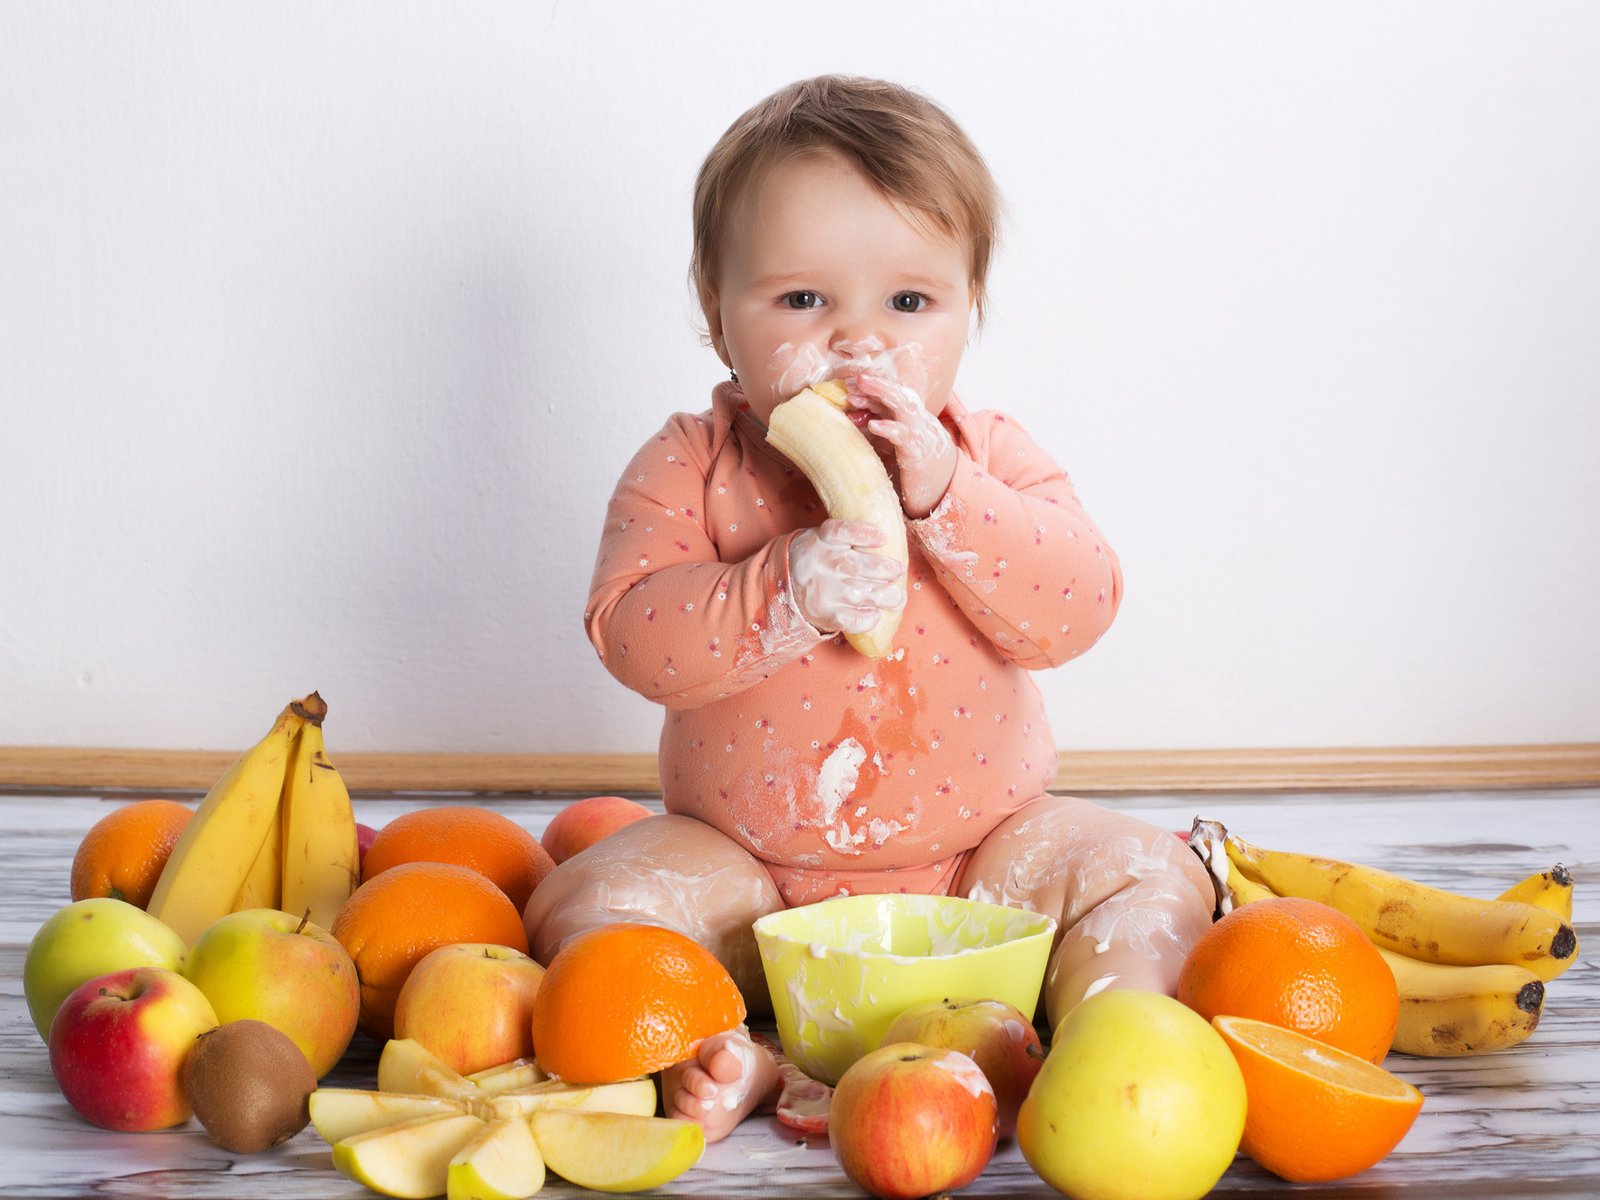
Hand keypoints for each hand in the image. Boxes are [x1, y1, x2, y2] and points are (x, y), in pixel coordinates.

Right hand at [789, 520, 905, 634]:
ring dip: (882, 596)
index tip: (883, 537)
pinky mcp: (824, 613)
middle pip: (855, 566)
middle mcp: (820, 564)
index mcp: (821, 540)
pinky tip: (876, 613)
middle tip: (897, 570)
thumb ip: (851, 538)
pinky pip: (850, 619)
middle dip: (882, 569)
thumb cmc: (818, 558)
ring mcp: (822, 591)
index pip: (840, 532)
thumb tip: (891, 543)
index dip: (863, 534)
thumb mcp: (825, 539)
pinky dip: (867, 618)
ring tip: (898, 597)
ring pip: (857, 594)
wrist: (785, 584)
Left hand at [849, 374, 957, 518]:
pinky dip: (889, 428)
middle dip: (876, 384)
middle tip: (854, 379)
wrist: (943, 486)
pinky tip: (874, 425)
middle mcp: (915, 419)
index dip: (871, 388)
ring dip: (881, 395)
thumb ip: (879, 426)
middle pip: (897, 394)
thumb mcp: (895, 442)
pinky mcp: (918, 451)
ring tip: (859, 392)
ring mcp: (919, 432)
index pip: (891, 395)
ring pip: (903, 406)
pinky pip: (904, 435)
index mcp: (909, 416)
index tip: (848, 383)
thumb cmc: (915, 465)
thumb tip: (852, 415)